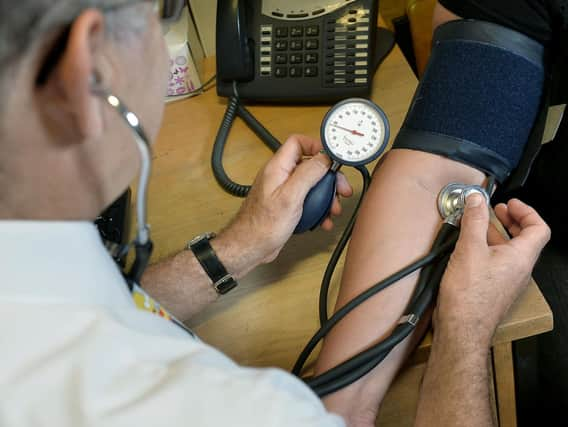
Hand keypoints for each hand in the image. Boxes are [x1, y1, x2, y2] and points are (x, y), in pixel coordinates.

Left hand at [215, 135, 352, 275]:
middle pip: (310, 165)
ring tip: (334, 209)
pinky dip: (318, 209)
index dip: (317, 146)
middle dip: (328, 177)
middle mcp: (280, 176)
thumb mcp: (290, 197)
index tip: (333, 158)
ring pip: (311, 185)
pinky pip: (307, 201)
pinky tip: (323, 220)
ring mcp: (283, 191)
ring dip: (326, 196)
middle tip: (341, 189)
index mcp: (278, 168)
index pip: (298, 143)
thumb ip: (308, 174)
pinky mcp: (286, 206)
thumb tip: (324, 157)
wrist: (250, 247)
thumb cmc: (263, 225)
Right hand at [434, 194, 549, 348]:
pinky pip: (498, 264)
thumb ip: (474, 221)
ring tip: (478, 227)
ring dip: (497, 235)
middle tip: (496, 211)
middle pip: (525, 239)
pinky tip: (470, 250)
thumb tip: (476, 200)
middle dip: (511, 221)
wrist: (462, 328)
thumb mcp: (469, 249)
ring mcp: (508, 282)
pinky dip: (488, 250)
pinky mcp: (495, 290)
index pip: (538, 228)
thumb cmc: (469, 295)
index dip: (526, 211)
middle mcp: (520, 270)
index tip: (509, 204)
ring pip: (510, 252)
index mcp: (521, 257)